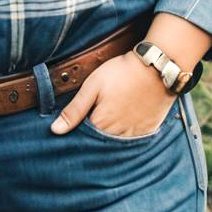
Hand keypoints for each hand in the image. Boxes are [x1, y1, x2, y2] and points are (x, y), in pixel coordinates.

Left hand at [50, 51, 174, 135]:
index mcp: (101, 125)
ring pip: (116, 143)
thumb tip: (55, 130)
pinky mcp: (148, 131)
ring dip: (111, 136)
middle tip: (97, 113)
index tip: (79, 120)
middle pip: (100, 142)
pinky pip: (133, 141)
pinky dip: (127, 135)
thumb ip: (74, 110)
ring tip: (111, 116)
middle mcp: (117, 136)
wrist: (156, 68)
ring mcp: (135, 135)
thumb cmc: (121, 73)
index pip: (83, 137)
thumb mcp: (92, 86)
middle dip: (94, 134)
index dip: (79, 129)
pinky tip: (125, 120)